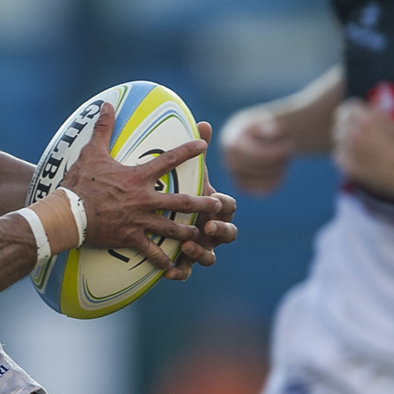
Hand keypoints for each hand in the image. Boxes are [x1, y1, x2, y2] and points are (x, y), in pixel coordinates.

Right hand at [64, 103, 224, 272]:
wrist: (68, 213)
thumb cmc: (80, 182)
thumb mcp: (92, 152)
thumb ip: (103, 128)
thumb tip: (107, 104)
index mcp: (138, 177)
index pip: (169, 160)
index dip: (189, 151)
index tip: (204, 146)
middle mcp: (144, 199)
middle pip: (182, 201)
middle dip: (203, 202)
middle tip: (219, 203)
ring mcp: (139, 221)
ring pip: (173, 228)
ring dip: (189, 232)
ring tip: (202, 235)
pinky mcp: (130, 239)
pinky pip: (152, 252)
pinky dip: (163, 260)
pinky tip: (173, 267)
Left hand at [167, 121, 237, 280]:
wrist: (163, 213)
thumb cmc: (180, 188)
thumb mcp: (188, 169)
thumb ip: (196, 147)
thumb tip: (202, 122)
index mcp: (217, 207)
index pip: (229, 206)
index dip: (225, 205)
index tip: (215, 200)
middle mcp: (214, 228)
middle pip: (228, 234)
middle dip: (220, 231)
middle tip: (207, 227)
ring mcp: (203, 246)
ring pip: (209, 257)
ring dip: (200, 253)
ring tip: (186, 246)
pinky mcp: (186, 261)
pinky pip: (186, 271)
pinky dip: (180, 271)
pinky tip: (168, 271)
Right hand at [220, 108, 291, 194]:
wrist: (246, 138)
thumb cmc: (257, 128)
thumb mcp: (263, 120)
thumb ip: (269, 125)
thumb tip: (275, 132)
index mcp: (232, 145)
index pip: (258, 155)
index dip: (277, 152)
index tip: (290, 145)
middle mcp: (229, 163)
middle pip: (262, 169)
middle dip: (279, 160)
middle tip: (289, 149)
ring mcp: (234, 177)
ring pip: (265, 182)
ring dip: (280, 170)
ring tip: (283, 158)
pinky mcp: (242, 188)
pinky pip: (264, 191)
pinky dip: (277, 182)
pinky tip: (280, 170)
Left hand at [332, 98, 393, 195]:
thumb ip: (377, 114)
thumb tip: (368, 109)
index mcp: (365, 119)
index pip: (347, 108)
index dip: (351, 112)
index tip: (351, 116)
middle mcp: (353, 132)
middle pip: (340, 123)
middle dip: (347, 126)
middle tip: (354, 132)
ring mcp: (348, 150)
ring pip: (337, 139)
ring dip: (345, 140)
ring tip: (358, 146)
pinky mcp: (347, 165)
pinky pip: (338, 155)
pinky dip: (345, 155)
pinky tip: (357, 158)